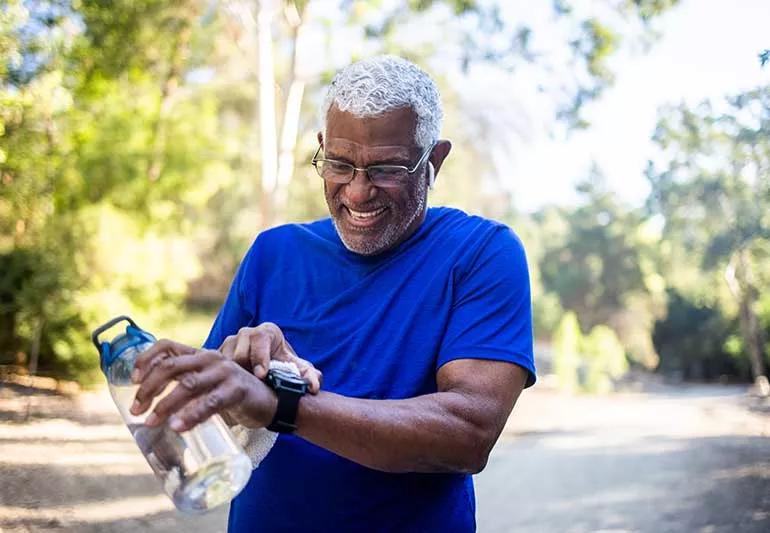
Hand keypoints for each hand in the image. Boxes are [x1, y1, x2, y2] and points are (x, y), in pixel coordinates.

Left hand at [130, 343, 276, 431]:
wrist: (270, 401)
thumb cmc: (233, 395)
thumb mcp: (207, 386)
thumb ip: (186, 388)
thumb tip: (150, 406)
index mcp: (201, 355)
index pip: (168, 346)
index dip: (146, 358)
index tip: (132, 379)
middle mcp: (211, 359)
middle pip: (171, 366)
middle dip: (149, 388)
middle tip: (137, 409)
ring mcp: (225, 373)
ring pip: (187, 385)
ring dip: (165, 405)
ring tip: (151, 422)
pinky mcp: (237, 389)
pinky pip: (210, 402)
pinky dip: (191, 415)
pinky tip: (178, 426)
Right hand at [219, 322, 321, 393]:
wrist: (267, 368)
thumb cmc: (284, 366)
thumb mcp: (299, 371)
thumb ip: (310, 377)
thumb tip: (314, 387)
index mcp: (267, 332)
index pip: (260, 339)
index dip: (260, 357)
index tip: (262, 375)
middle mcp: (246, 333)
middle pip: (240, 352)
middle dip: (245, 370)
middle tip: (251, 385)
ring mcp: (229, 342)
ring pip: (224, 360)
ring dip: (231, 375)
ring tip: (240, 388)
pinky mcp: (216, 354)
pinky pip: (212, 365)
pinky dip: (218, 376)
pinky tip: (225, 388)